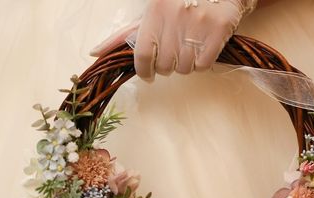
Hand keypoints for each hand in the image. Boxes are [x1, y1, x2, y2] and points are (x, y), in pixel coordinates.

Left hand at [90, 0, 256, 80]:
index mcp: (154, 13)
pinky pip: (203, 65)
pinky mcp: (218, 30)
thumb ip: (123, 35)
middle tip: (175, 51)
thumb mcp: (150, 14)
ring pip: (185, 68)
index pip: (142, 56)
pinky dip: (202, 62)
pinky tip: (203, 47)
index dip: (144, 71)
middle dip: (168, 65)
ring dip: (186, 63)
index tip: (149, 75)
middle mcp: (175, 19)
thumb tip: (94, 52)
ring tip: (190, 46)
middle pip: (165, 66)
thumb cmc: (178, 3)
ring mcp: (198, 25)